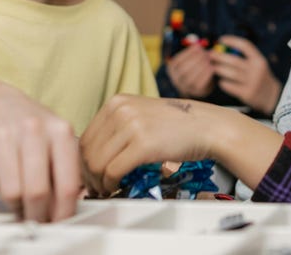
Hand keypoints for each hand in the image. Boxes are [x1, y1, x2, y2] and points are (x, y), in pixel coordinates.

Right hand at [0, 88, 80, 221]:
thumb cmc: (32, 127)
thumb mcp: (58, 140)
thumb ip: (67, 170)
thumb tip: (70, 207)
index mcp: (59, 130)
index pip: (66, 183)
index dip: (63, 211)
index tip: (59, 222)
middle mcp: (32, 129)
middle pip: (37, 192)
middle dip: (37, 214)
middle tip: (35, 219)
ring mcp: (2, 135)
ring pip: (11, 193)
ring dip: (14, 203)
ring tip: (18, 195)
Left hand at [80, 94, 214, 194]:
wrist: (208, 126)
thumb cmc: (177, 125)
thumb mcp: (141, 114)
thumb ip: (117, 127)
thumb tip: (90, 154)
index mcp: (117, 101)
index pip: (85, 137)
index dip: (82, 161)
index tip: (90, 175)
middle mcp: (121, 109)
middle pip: (87, 151)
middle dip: (87, 174)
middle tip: (95, 187)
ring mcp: (131, 125)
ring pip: (97, 163)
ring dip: (98, 182)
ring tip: (106, 189)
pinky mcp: (142, 144)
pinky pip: (113, 171)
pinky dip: (110, 184)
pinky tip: (116, 187)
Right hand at [166, 44, 214, 98]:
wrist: (200, 84)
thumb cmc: (195, 67)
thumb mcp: (191, 59)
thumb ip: (193, 53)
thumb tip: (198, 46)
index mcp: (172, 69)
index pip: (177, 61)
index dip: (188, 53)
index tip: (198, 47)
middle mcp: (176, 80)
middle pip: (183, 70)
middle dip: (195, 59)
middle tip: (205, 53)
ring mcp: (185, 87)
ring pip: (190, 78)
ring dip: (201, 67)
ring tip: (209, 59)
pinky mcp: (195, 92)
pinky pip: (199, 84)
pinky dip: (206, 74)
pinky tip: (212, 67)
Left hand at [211, 35, 281, 115]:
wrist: (272, 97)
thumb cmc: (260, 77)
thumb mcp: (258, 64)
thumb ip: (244, 57)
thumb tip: (224, 48)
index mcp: (259, 60)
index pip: (244, 45)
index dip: (232, 41)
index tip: (221, 40)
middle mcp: (256, 70)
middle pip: (233, 60)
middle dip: (219, 56)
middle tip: (210, 54)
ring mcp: (251, 82)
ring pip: (229, 73)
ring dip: (218, 69)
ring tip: (213, 67)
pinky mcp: (246, 94)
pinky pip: (229, 86)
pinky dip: (222, 82)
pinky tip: (221, 81)